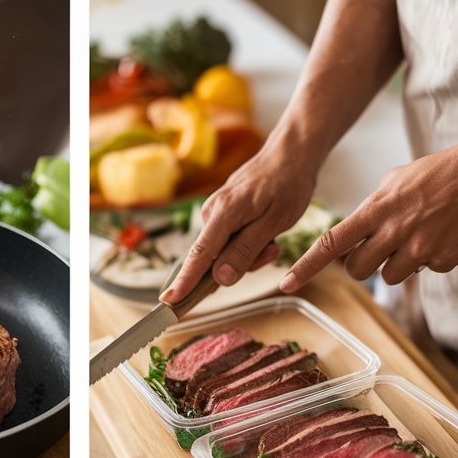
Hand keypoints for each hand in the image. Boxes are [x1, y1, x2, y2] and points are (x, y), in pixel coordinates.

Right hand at [161, 146, 316, 303]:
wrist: (288, 156)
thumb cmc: (286, 185)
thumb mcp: (274, 222)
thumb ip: (245, 251)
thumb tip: (220, 279)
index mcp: (223, 214)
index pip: (199, 256)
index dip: (185, 282)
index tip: (169, 301)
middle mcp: (211, 213)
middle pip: (214, 258)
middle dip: (242, 263)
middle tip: (272, 250)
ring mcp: (214, 212)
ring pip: (224, 251)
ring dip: (249, 253)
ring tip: (273, 238)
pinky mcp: (221, 213)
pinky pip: (228, 240)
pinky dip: (247, 243)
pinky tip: (265, 233)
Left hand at [281, 126, 457, 291]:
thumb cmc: (439, 172)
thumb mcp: (394, 181)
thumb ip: (371, 208)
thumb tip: (357, 230)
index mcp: (375, 210)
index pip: (330, 243)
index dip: (306, 266)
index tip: (287, 282)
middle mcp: (393, 231)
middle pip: (357, 270)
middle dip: (362, 265)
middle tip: (378, 249)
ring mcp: (420, 247)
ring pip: (390, 277)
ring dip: (397, 264)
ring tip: (416, 237)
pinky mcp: (445, 259)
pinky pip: (427, 271)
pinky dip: (431, 259)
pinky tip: (442, 235)